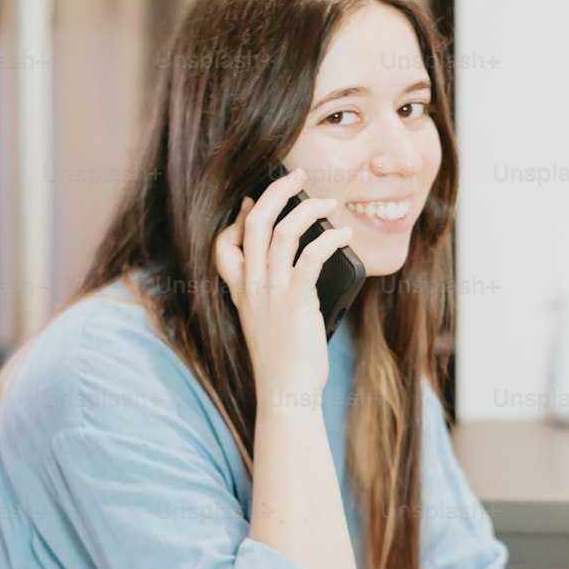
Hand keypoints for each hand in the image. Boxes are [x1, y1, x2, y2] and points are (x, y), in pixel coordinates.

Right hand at [213, 166, 352, 399]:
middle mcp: (252, 286)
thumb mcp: (266, 325)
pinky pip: (311, 256)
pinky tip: (344, 235)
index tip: (254, 203)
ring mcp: (272, 292)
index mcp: (241, 292)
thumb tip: (295, 269)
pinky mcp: (297, 300)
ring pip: (282, 232)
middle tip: (297, 176)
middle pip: (255, 223)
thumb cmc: (283, 363)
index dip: (237, 219)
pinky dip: (330, 239)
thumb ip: (270, 297)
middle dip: (276, 192)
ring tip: (329, 202)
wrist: (285, 393)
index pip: (223, 244)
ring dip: (308, 209)